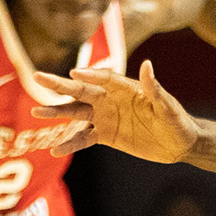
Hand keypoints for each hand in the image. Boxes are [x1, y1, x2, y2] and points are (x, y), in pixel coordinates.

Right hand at [33, 60, 199, 164]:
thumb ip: (154, 88)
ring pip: (76, 113)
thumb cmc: (176, 120)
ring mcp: (105, 117)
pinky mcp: (105, 135)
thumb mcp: (167, 106)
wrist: (179, 144)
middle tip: (37, 77)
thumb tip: (147, 65)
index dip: (90, 75)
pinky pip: (83, 138)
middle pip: (81, 90)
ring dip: (57, 113)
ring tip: (36, 112)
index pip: (103, 78)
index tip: (75, 74)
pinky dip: (70, 143)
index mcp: (124, 88)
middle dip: (59, 85)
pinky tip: (55, 150)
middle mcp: (110, 99)